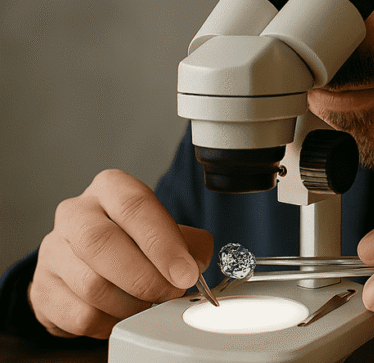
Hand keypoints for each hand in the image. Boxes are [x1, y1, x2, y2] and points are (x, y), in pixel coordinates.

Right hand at [28, 169, 212, 338]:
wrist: (92, 262)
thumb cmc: (135, 241)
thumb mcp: (168, 231)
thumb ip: (190, 244)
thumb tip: (193, 266)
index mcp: (111, 188)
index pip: (135, 205)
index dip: (163, 242)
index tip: (185, 272)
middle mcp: (75, 213)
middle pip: (101, 242)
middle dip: (144, 276)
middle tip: (170, 292)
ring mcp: (52, 250)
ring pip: (91, 285)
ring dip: (131, 304)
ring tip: (149, 303)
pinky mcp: (42, 288)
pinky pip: (81, 315)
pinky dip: (111, 322)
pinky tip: (122, 313)